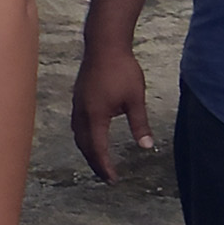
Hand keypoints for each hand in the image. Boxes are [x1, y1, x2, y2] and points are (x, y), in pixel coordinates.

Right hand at [71, 44, 155, 181]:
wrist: (104, 45)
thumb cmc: (122, 70)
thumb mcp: (135, 99)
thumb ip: (140, 124)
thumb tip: (147, 146)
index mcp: (95, 116)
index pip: (98, 149)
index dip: (104, 166)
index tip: (113, 179)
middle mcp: (81, 113)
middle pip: (84, 146)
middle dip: (94, 162)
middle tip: (106, 176)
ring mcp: (77, 104)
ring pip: (78, 135)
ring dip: (87, 150)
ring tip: (98, 160)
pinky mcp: (78, 97)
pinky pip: (77, 124)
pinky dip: (83, 137)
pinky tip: (92, 135)